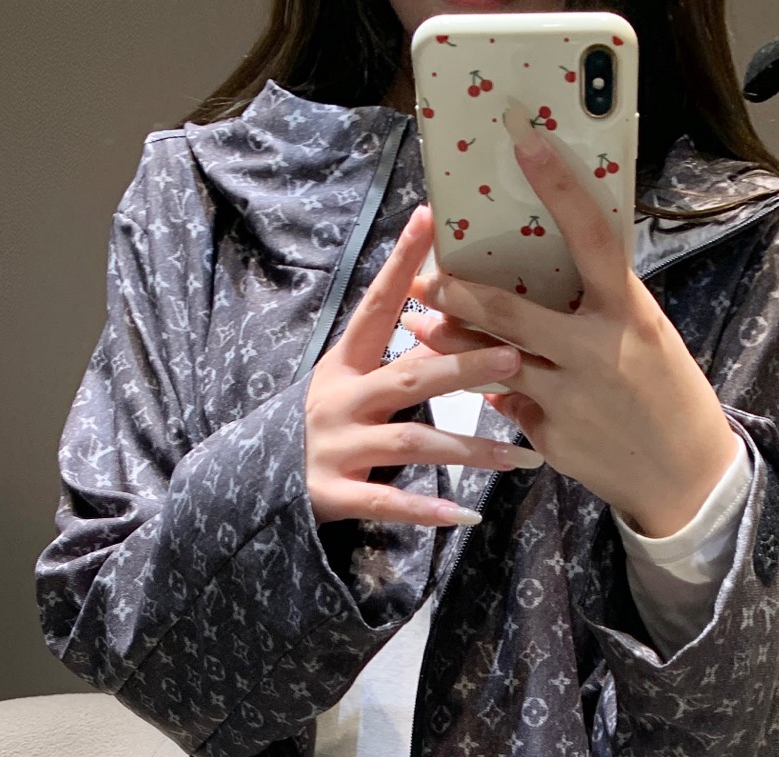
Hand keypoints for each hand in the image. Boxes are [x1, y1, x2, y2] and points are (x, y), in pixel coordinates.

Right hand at [304, 203, 544, 527]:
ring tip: (518, 455)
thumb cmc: (324, 428)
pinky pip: (387, 503)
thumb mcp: (349, 384)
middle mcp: (339, 402)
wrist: (260, 486)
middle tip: (514, 357)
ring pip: (410, 444)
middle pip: (407, 378)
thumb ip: (396, 357)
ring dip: (467, 448)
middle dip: (462, 366)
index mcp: (343, 366)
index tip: (430, 220)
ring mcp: (335, 449)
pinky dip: (426, 509)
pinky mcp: (333, 494)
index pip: (375, 308)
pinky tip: (465, 514)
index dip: (401, 265)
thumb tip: (450, 312)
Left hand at [402, 112, 742, 537]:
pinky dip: (495, 391)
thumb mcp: (645, 334)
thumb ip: (598, 306)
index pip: (591, 237)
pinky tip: (477, 382)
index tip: (526, 142)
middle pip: (509, 312)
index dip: (559, 186)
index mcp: (626, 312)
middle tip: (426, 277)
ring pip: (492, 362)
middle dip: (458, 293)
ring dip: (451, 342)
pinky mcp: (551, 437)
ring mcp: (569, 398)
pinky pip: (510, 405)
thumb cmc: (666, 392)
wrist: (684, 476)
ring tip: (423, 323)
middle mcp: (594, 351)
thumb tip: (544, 278)